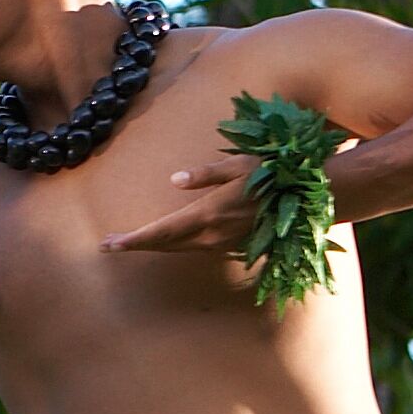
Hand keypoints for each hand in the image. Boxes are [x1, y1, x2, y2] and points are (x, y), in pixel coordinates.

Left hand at [101, 152, 261, 256]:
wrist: (305, 202)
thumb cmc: (270, 176)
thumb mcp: (237, 165)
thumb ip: (205, 173)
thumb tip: (175, 179)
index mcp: (208, 213)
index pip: (162, 231)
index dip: (134, 240)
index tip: (109, 244)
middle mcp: (212, 234)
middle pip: (164, 243)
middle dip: (134, 244)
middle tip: (107, 244)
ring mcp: (221, 243)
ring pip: (178, 247)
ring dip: (152, 245)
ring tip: (127, 242)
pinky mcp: (229, 245)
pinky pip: (193, 247)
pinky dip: (173, 245)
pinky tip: (163, 240)